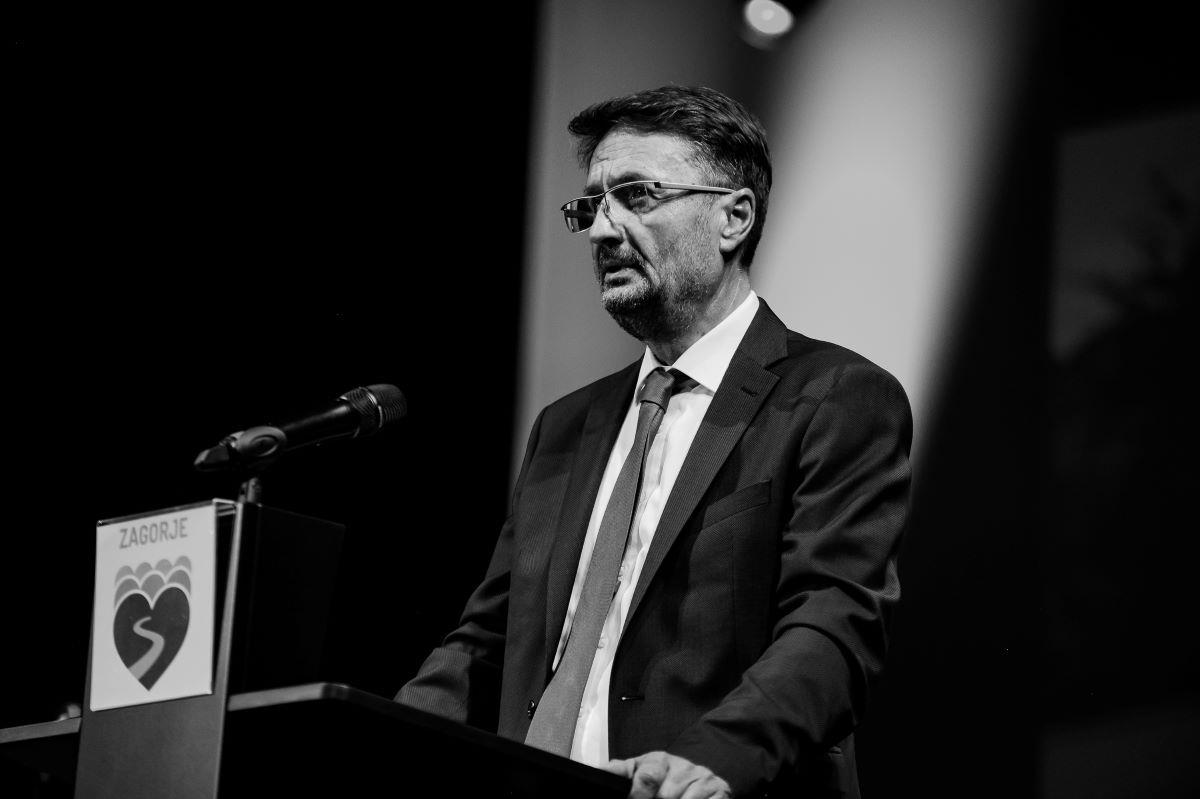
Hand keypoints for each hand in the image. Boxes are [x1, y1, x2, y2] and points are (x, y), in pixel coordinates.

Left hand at [604, 751, 731, 798]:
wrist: (699, 773)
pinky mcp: (721, 791)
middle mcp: (683, 767)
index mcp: (659, 760)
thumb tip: (597, 773)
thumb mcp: (639, 769)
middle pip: (666, 796)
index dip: (638, 795)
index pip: (647, 777)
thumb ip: (619, 772)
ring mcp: (703, 779)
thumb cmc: (662, 775)